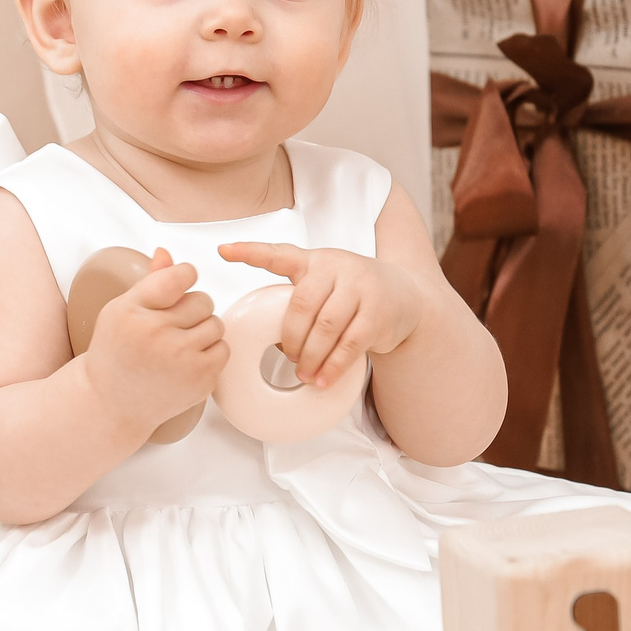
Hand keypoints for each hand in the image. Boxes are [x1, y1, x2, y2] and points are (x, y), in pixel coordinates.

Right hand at [81, 249, 226, 430]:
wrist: (111, 402)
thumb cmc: (115, 353)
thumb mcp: (120, 311)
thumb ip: (150, 281)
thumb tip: (167, 253)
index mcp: (133, 312)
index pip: (179, 276)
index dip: (184, 277)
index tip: (178, 286)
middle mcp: (156, 334)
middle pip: (203, 300)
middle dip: (192, 309)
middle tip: (172, 324)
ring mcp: (180, 360)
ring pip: (217, 324)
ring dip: (203, 331)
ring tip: (179, 343)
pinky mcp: (199, 381)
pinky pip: (223, 350)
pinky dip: (210, 353)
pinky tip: (187, 360)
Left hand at [218, 243, 426, 388]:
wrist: (408, 297)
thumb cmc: (356, 294)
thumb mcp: (329, 283)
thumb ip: (302, 296)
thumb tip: (266, 336)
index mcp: (316, 261)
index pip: (279, 253)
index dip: (249, 252)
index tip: (222, 250)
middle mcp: (337, 267)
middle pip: (302, 305)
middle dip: (290, 337)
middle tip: (286, 356)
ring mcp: (360, 288)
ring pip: (325, 327)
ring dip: (310, 356)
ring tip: (303, 373)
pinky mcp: (377, 313)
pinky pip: (349, 344)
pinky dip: (332, 366)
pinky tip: (322, 379)